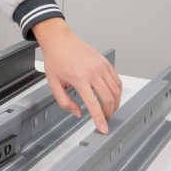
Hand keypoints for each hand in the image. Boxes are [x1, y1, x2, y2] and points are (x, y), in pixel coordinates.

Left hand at [31, 18, 121, 133]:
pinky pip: (117, 81)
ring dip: (115, 104)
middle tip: (104, 119)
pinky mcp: (105, 62)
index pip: (93, 104)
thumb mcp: (53, 83)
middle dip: (109, 113)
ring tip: (108, 109)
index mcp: (78, 78)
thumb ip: (64, 102)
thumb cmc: (56, 60)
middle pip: (109, 99)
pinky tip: (111, 96)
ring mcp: (101, 66)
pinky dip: (117, 92)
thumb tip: (78, 113)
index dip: (100, 119)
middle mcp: (92, 72)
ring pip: (116, 91)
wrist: (60, 41)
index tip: (104, 129)